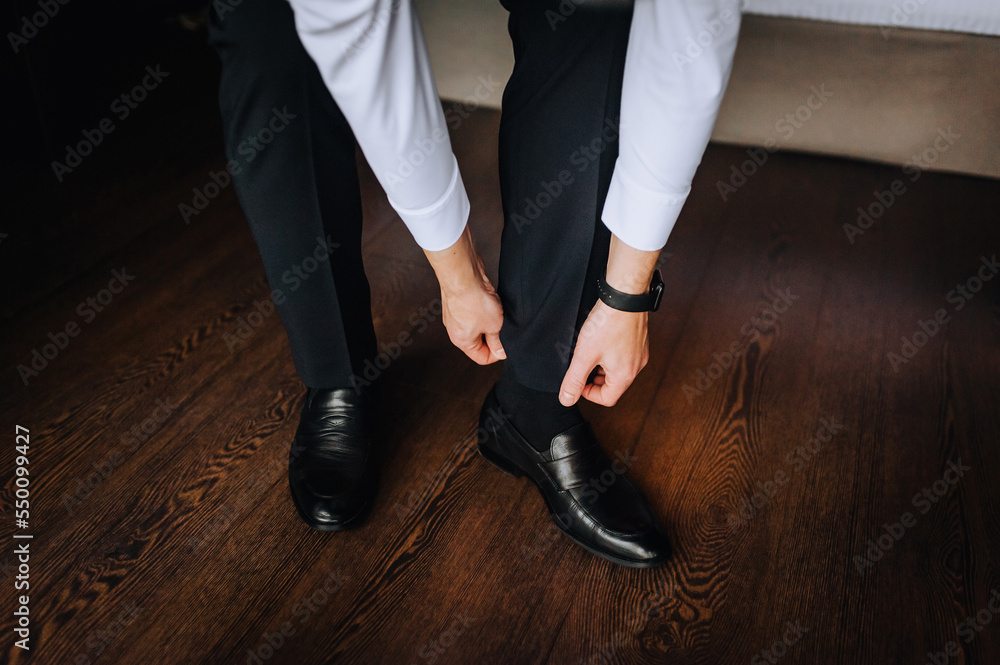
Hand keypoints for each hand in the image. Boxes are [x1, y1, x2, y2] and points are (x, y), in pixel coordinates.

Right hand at [423, 225, 504, 364]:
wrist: (463, 274)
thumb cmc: (474, 301)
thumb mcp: (494, 326)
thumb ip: (497, 341)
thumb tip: (500, 352)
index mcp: (462, 341)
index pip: (481, 358)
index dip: (496, 354)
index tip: (506, 345)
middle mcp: (455, 330)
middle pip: (478, 342)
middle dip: (493, 335)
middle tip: (503, 326)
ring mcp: (455, 315)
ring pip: (476, 325)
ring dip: (488, 320)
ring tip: (496, 311)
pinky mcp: (458, 302)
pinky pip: (473, 311)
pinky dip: (483, 308)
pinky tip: (489, 300)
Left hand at [558, 233, 659, 405]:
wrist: (625, 295)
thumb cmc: (608, 323)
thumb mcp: (584, 355)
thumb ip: (574, 380)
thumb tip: (566, 399)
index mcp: (625, 375)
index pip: (608, 399)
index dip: (589, 394)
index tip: (578, 382)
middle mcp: (636, 367)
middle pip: (614, 385)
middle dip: (594, 380)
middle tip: (581, 366)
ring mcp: (640, 353)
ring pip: (618, 370)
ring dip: (602, 367)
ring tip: (589, 352)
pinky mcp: (639, 340)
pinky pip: (624, 356)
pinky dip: (611, 355)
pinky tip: (601, 340)